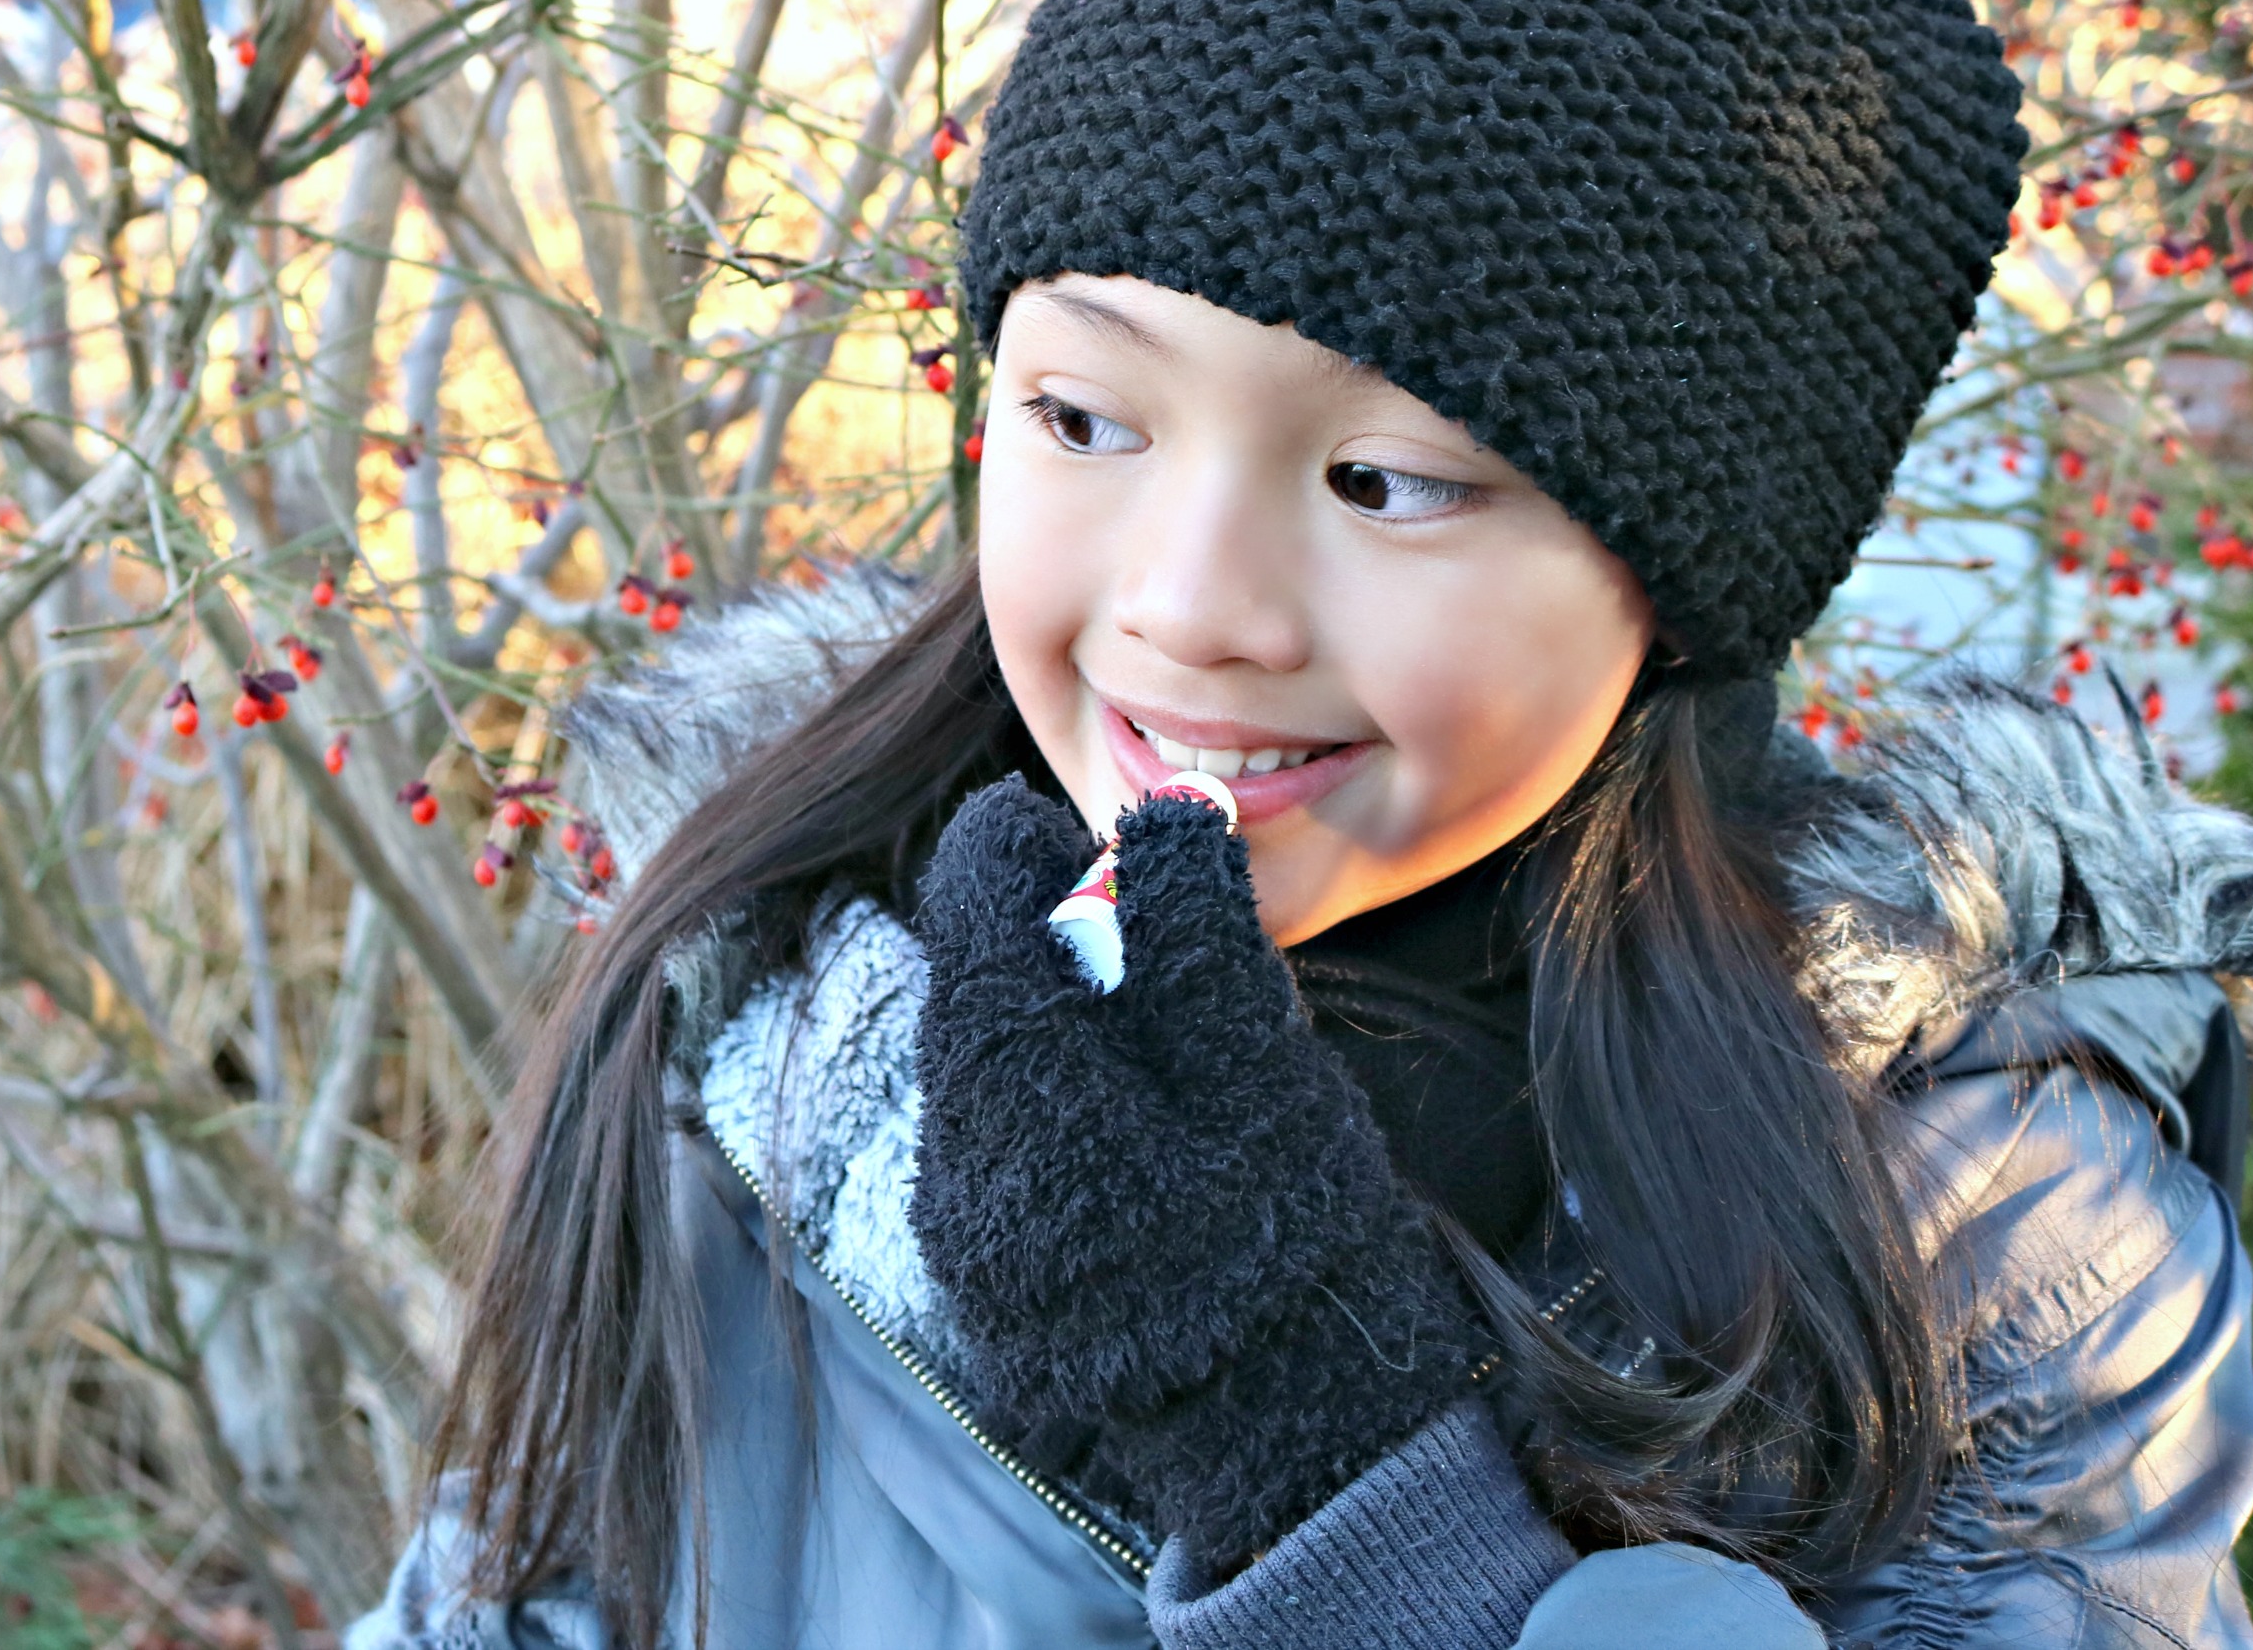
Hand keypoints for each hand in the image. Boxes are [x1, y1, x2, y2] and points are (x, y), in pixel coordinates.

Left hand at [906, 776, 1479, 1576]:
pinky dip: (1046, 1100)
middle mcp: (957, 1162)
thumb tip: (1162, 811)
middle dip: (1041, 936)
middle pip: (970, 990)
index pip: (971, 911)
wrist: (1295, 1441)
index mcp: (1015, 1093)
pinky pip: (991, 1140)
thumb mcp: (1258, 1066)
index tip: (1085, 832)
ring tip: (1152, 1029)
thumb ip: (1196, 928)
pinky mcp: (983, 1274)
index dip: (1017, 848)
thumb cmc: (1291, 1240)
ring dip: (1046, 1020)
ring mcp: (960, 1230)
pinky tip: (1132, 1118)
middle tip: (1138, 920)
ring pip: (978, 1067)